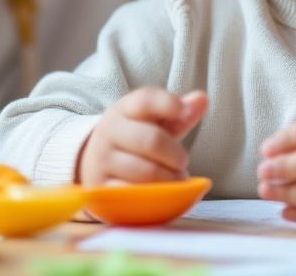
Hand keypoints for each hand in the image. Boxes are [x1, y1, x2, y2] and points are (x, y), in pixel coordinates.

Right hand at [78, 87, 207, 185]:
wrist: (93, 162)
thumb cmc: (134, 138)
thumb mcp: (154, 121)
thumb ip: (179, 113)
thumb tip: (202, 99)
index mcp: (124, 109)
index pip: (146, 100)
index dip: (169, 104)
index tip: (186, 112)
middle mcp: (110, 132)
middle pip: (151, 140)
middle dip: (176, 154)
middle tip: (183, 161)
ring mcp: (103, 161)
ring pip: (144, 171)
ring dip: (169, 178)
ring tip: (177, 179)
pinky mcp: (101, 189)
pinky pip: (132, 194)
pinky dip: (153, 196)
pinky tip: (161, 194)